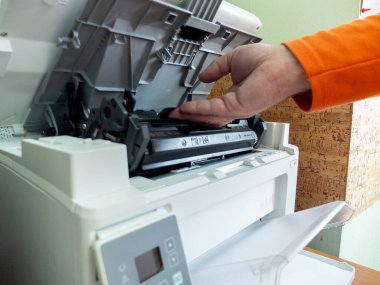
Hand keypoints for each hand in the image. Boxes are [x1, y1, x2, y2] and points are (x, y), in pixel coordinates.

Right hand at [169, 43, 310, 126]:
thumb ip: (215, 69)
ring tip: (175, 115)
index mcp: (235, 95)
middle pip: (208, 118)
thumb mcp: (233, 61)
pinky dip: (197, 110)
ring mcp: (236, 108)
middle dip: (190, 118)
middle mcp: (235, 105)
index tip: (182, 107)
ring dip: (190, 117)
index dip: (196, 109)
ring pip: (208, 118)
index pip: (212, 107)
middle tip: (174, 117)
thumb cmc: (267, 60)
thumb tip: (203, 76)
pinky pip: (212, 110)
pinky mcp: (237, 106)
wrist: (283, 63)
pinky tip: (185, 108)